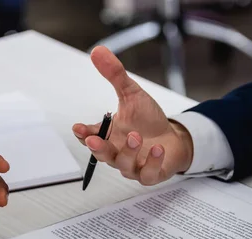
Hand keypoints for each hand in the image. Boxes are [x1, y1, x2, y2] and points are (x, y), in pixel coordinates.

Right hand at [73, 46, 193, 185]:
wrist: (173, 139)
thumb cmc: (148, 121)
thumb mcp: (131, 94)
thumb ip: (115, 76)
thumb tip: (98, 51)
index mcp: (109, 137)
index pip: (91, 137)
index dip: (83, 134)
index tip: (79, 128)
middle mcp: (117, 154)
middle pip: (102, 155)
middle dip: (98, 148)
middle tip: (95, 139)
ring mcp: (133, 166)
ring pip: (124, 165)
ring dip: (127, 152)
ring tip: (134, 137)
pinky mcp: (150, 175)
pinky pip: (147, 174)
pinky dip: (151, 162)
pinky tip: (156, 149)